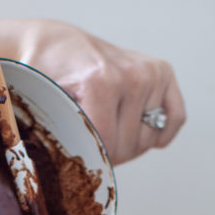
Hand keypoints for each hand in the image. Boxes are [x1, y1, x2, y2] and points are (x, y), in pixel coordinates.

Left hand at [9, 20, 184, 165]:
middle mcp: (132, 75)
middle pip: (129, 148)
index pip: (109, 148)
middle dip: (110, 151)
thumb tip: (48, 168)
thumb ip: (50, 132)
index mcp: (102, 83)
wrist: (59, 47)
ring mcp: (150, 73)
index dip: (94, 157)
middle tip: (91, 135)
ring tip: (108, 124)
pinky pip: (174, 119)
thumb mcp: (40, 104)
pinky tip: (140, 131)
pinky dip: (160, 132)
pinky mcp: (162, 73)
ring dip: (129, 141)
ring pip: (148, 140)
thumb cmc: (48, 78)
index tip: (79, 148)